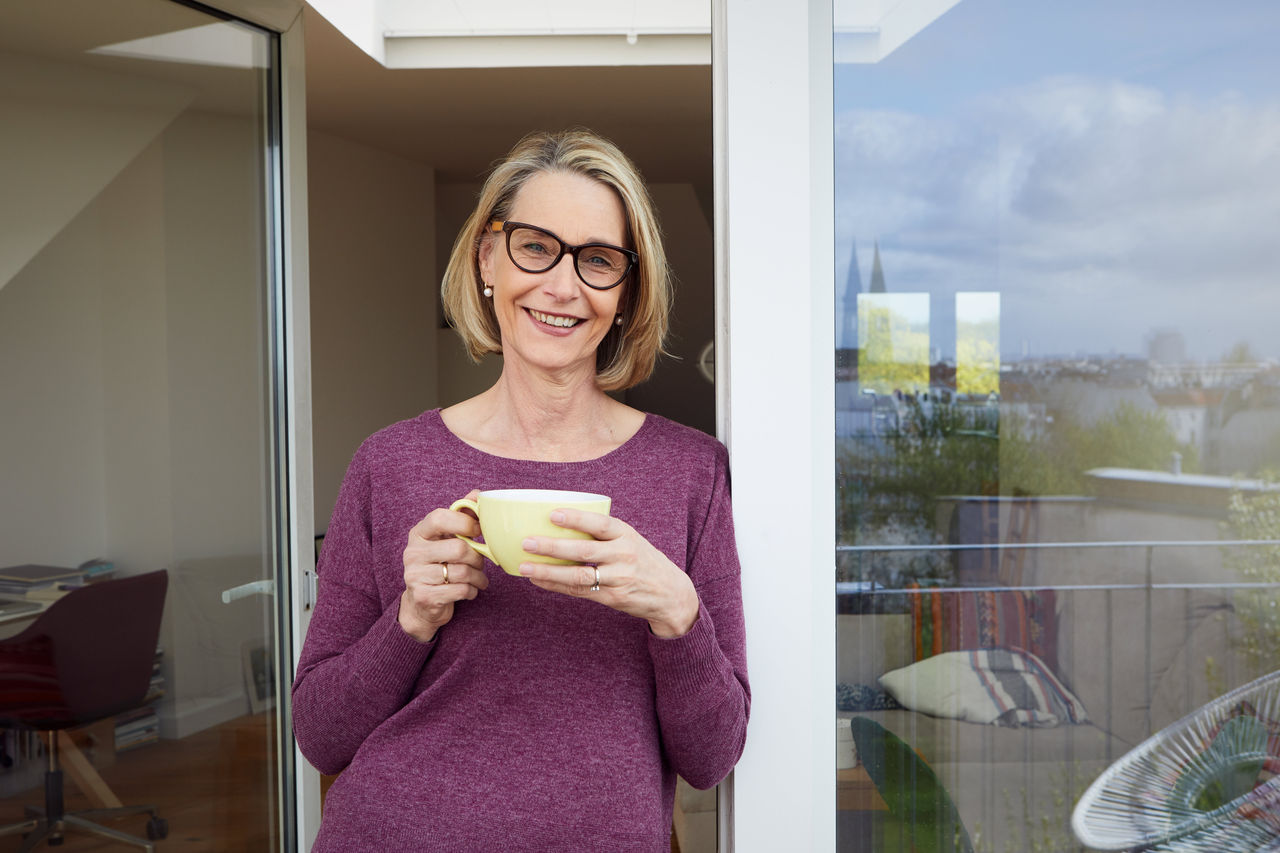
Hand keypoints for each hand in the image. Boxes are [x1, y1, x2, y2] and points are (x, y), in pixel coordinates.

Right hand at [399, 491, 487, 641]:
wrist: (422, 603)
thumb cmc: (440, 563)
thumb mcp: (447, 538)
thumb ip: (461, 516)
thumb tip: (478, 494)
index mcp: (418, 533)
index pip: (438, 518)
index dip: (463, 522)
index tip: (478, 531)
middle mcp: (412, 553)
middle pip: (458, 549)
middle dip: (478, 557)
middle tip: (481, 562)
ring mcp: (415, 576)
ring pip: (462, 572)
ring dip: (479, 577)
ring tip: (480, 578)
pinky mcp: (424, 597)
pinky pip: (460, 590)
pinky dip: (472, 591)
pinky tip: (471, 590)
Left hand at [518, 509, 699, 637]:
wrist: (670, 594)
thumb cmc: (642, 560)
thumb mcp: (630, 539)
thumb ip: (604, 533)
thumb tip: (560, 522)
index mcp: (627, 535)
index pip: (600, 524)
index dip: (576, 519)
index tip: (552, 514)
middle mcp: (623, 556)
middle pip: (583, 551)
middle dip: (552, 547)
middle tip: (527, 542)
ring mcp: (617, 579)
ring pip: (577, 575)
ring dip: (548, 572)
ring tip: (525, 567)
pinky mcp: (611, 598)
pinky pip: (578, 591)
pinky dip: (556, 586)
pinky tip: (538, 581)